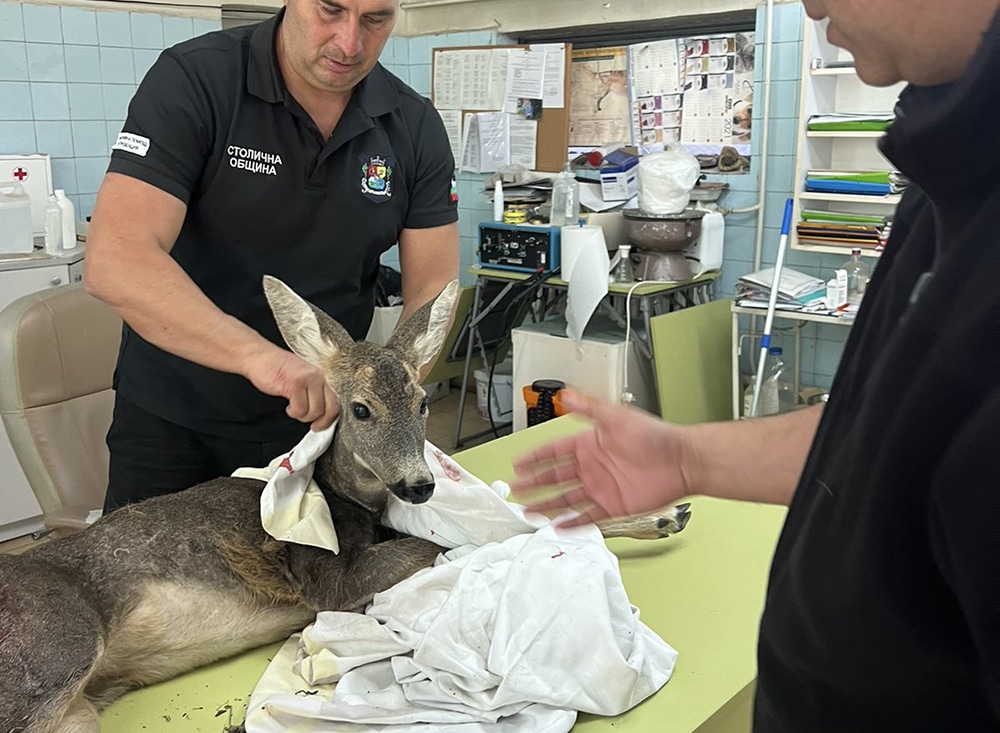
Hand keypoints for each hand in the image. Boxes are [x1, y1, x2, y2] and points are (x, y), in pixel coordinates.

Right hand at [245, 347, 339, 430]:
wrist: (259, 356)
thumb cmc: (278, 367)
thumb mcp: (302, 377)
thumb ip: (314, 391)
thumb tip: (322, 413)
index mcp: (321, 376)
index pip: (336, 401)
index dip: (330, 418)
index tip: (322, 424)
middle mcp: (317, 376)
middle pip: (329, 408)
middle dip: (320, 422)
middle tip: (312, 425)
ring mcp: (307, 379)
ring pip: (314, 411)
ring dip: (302, 416)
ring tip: (294, 410)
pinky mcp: (294, 384)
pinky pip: (300, 409)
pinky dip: (293, 412)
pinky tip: (288, 407)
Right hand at [510, 390, 689, 527]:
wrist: (681, 461)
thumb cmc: (656, 437)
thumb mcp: (617, 416)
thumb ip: (589, 408)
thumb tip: (566, 396)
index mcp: (590, 444)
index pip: (554, 451)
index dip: (535, 457)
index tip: (519, 462)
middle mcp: (593, 466)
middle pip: (555, 476)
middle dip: (534, 482)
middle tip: (516, 488)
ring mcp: (601, 487)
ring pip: (566, 498)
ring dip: (546, 504)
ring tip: (528, 510)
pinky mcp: (613, 506)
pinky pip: (587, 516)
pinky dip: (572, 522)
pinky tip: (558, 525)